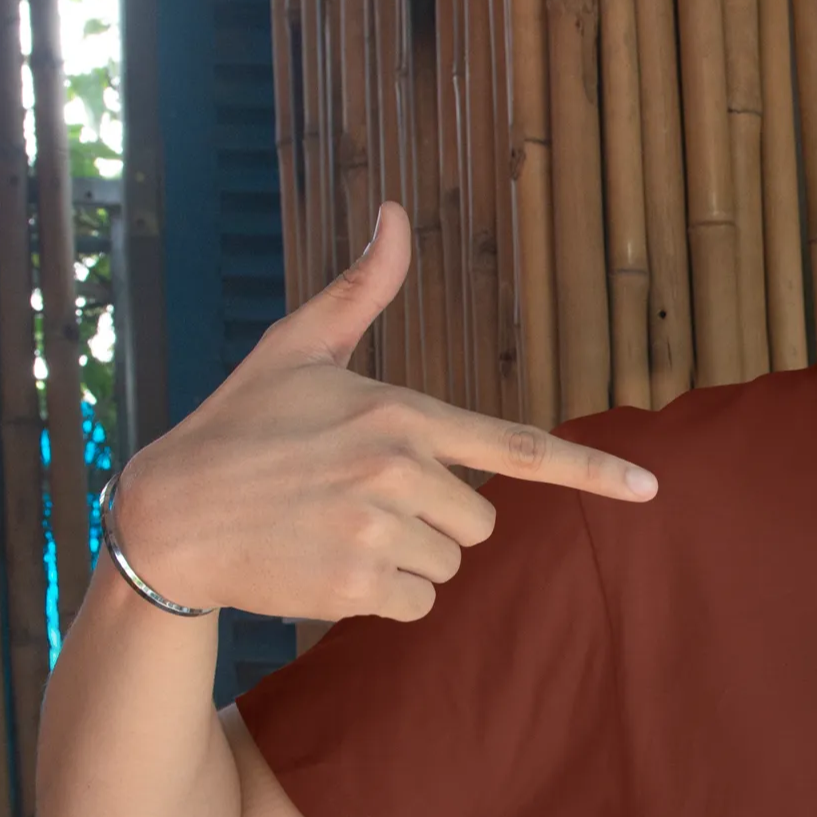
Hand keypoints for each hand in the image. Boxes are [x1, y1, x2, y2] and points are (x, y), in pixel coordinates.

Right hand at [110, 201, 656, 621]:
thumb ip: (362, 291)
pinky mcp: (356, 583)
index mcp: (400, 412)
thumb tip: (396, 212)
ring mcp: (377, 528)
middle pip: (480, 525)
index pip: (518, 449)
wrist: (165, 517)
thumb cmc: (239, 428)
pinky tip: (328, 569)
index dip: (591, 472)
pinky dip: (382, 598)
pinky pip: (417, 604)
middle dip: (435, 523)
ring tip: (336, 532)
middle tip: (360, 503)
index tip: (650, 488)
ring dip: (406, 563)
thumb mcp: (297, 349)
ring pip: (449, 568)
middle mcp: (398, 468)